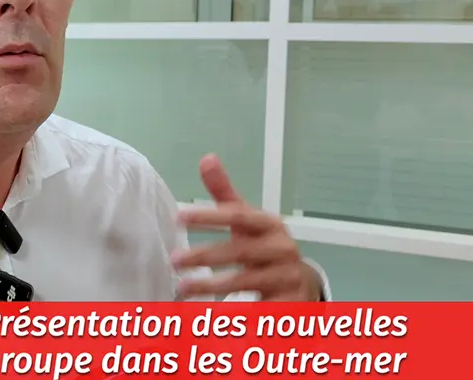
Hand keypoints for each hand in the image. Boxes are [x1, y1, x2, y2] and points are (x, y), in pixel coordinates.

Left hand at [171, 154, 321, 300]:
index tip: (179, 217)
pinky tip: (208, 313)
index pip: (238, 216)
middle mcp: (282, 249)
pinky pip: (255, 306)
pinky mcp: (286, 303)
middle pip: (239, 251)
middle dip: (204, 255)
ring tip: (182, 286)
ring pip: (244, 280)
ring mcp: (286, 277)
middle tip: (174, 259)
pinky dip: (232, 310)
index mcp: (269, 224)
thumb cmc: (262, 245)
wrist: (298, 284)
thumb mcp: (245, 219)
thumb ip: (223, 192)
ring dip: (210, 284)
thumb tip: (207, 158)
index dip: (209, 215)